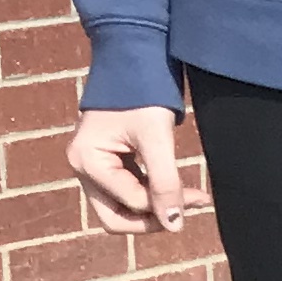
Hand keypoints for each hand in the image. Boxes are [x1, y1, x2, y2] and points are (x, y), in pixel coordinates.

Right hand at [67, 102, 193, 235]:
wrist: (134, 54)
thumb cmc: (142, 90)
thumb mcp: (156, 137)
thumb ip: (165, 183)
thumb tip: (174, 226)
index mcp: (87, 160)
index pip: (130, 203)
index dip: (164, 206)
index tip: (199, 198)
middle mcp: (82, 167)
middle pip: (115, 218)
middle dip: (152, 219)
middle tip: (186, 210)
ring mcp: (91, 167)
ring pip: (120, 209)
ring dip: (153, 208)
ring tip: (188, 198)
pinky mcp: (105, 163)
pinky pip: (125, 193)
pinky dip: (150, 194)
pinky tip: (175, 187)